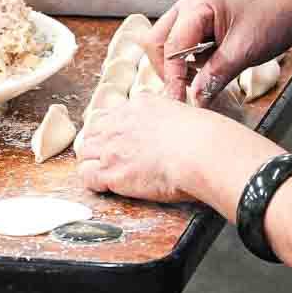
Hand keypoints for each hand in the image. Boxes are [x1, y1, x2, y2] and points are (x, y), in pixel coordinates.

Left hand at [75, 95, 204, 203]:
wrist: (201, 152)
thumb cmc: (205, 138)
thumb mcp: (185, 114)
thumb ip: (171, 117)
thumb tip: (176, 127)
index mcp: (140, 105)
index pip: (112, 115)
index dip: (113, 131)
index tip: (120, 142)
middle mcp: (121, 122)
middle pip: (93, 132)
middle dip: (99, 146)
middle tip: (110, 160)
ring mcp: (112, 146)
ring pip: (86, 153)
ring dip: (94, 163)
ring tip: (106, 175)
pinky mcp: (110, 170)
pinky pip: (86, 175)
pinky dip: (94, 182)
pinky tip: (107, 187)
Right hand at [151, 0, 291, 103]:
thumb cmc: (274, 20)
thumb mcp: (244, 51)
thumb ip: (216, 75)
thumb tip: (195, 99)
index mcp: (199, 3)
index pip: (172, 44)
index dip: (172, 75)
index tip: (176, 100)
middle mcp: (190, 2)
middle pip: (159, 41)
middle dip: (169, 68)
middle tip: (186, 90)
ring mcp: (193, 10)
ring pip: (167, 42)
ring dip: (179, 65)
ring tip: (204, 76)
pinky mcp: (200, 20)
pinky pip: (182, 43)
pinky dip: (190, 60)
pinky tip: (209, 66)